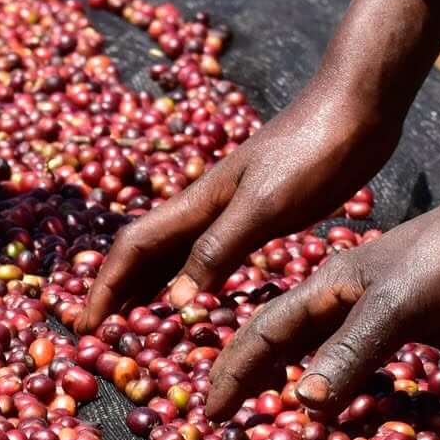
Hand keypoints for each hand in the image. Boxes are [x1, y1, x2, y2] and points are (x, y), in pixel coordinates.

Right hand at [79, 0, 439, 329]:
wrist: (355, 108)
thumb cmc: (310, 151)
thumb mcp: (264, 205)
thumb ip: (218, 249)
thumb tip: (173, 300)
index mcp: (197, 203)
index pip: (132, 248)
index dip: (105, 287)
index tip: (84, 325)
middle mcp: (204, 208)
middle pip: (144, 254)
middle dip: (115, 291)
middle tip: (97, 331)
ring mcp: (231, 211)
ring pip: (174, 255)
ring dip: (148, 288)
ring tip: (135, 323)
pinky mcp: (261, 215)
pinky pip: (211, 256)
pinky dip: (193, 280)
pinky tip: (201, 295)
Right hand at [202, 194, 439, 419]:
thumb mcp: (392, 310)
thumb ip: (349, 353)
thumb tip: (303, 402)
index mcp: (321, 292)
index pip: (263, 336)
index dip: (233, 373)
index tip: (211, 410)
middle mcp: (337, 303)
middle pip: (279, 342)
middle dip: (246, 374)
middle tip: (223, 410)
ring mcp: (370, 314)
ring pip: (315, 351)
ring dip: (288, 378)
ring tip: (268, 406)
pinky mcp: (403, 326)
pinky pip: (356, 360)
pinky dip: (337, 382)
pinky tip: (340, 397)